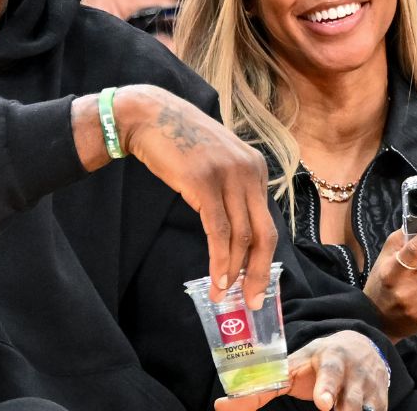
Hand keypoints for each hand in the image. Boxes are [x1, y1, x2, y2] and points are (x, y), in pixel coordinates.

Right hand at [118, 85, 277, 307]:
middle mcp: (249, 171)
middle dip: (259, 271)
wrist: (149, 116)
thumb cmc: (179, 141)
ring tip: (224, 293)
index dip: (263, 257)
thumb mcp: (216, 162)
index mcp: (256, 168)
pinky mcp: (203, 182)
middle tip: (253, 300)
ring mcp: (228, 176)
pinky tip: (215, 277)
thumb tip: (237, 231)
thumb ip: (231, 188)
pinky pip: (217, 230)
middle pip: (264, 232)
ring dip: (234, 270)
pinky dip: (219, 258)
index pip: (267, 221)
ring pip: (241, 235)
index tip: (256, 282)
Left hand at [214, 331, 390, 410]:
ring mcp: (368, 387)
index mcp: (328, 357)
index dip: (324, 388)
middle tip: (331, 408)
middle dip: (344, 403)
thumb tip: (220, 406)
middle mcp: (352, 371)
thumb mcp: (291, 368)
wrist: (361, 346)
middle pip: (350, 393)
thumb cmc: (316, 361)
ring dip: (354, 410)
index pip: (327, 372)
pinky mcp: (380, 401)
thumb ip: (261, 389)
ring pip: (365, 407)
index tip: (322, 403)